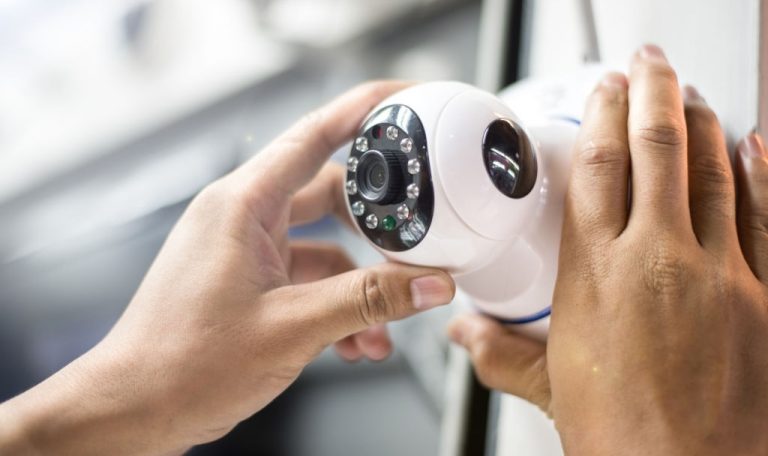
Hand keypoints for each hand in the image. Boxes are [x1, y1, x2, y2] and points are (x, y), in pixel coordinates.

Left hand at [0, 81, 455, 454]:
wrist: (134, 410)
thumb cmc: (182, 364)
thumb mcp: (294, 327)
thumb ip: (370, 301)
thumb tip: (427, 284)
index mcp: (243, 205)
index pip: (314, 136)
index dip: (364, 112)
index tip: (403, 103)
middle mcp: (241, 219)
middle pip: (328, 194)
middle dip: (376, 226)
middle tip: (413, 240)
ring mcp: (243, 251)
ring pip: (322, 247)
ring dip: (358, 285)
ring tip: (382, 325)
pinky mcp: (247, 282)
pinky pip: (306, 278)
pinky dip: (335, 305)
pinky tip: (355, 341)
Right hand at [448, 45, 767, 454]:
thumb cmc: (622, 436)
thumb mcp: (549, 387)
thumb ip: (500, 351)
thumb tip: (464, 332)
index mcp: (598, 276)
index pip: (597, 171)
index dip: (600, 119)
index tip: (601, 91)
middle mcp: (658, 262)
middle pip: (658, 151)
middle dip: (653, 93)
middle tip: (649, 63)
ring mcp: (719, 274)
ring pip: (714, 172)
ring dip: (703, 121)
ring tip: (691, 91)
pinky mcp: (764, 296)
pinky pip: (765, 216)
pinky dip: (761, 172)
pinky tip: (754, 143)